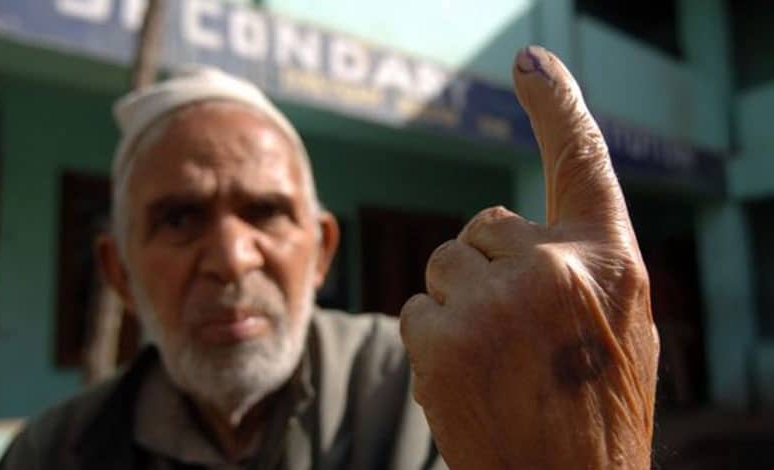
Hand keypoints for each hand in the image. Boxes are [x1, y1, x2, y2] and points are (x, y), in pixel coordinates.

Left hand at [400, 45, 658, 468]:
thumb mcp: (619, 328)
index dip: (556, 103)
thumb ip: (580, 266)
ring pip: (443, 264)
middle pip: (482, 226)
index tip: (529, 61)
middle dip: (489, 267)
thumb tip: (514, 226)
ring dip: (460, 302)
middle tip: (517, 331)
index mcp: (610, 262)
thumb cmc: (595, 411)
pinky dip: (434, 338)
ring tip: (496, 359)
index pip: (581, 160)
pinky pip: (416, 308)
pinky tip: (468, 377)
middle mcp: (554, 269)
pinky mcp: (440, 339)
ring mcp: (493, 303)